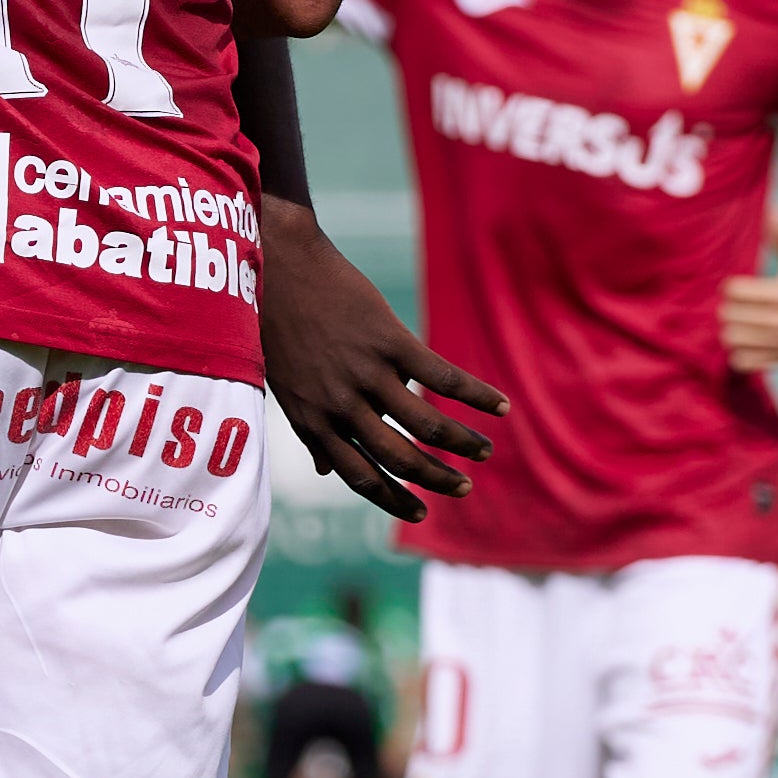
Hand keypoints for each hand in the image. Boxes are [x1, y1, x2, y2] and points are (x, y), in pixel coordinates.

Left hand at [258, 207, 504, 517]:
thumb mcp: (284, 385)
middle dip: (436, 479)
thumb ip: (309, 429)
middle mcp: (341, 405)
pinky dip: (475, 395)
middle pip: (399, 458)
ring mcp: (367, 374)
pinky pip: (442, 378)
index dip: (393, 499)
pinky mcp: (390, 341)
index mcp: (313, 421)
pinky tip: (499, 406)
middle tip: (463, 488)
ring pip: (426, 425)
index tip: (420, 512)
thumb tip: (323, 470)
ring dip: (462, 443)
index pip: (359, 476)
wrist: (279, 264)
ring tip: (485, 451)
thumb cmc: (277, 325)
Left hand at [720, 211, 777, 373]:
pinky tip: (748, 338)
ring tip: (741, 319)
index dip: (731, 286)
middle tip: (738, 303)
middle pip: (728, 316)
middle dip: (729, 307)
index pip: (733, 292)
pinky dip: (739, 350)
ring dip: (731, 328)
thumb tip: (774, 209)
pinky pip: (741, 361)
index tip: (738, 284)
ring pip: (730, 339)